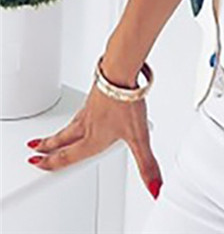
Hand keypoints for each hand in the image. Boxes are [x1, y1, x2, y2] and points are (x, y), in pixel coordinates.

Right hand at [25, 78, 162, 199]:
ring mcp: (91, 107)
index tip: (39, 164)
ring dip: (59, 132)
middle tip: (35, 150)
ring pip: (71, 124)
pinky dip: (75, 115)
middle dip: (49, 147)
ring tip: (52, 137)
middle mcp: (88, 124)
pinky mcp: (96, 93)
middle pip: (64, 139)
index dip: (53, 162)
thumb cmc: (126, 102)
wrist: (122, 72)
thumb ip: (146, 163)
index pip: (69, 156)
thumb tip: (154, 185)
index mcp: (93, 138)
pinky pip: (81, 108)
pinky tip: (84, 111)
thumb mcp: (139, 138)